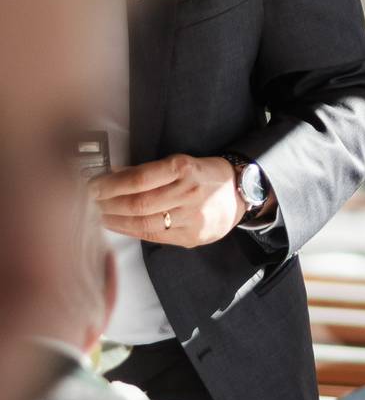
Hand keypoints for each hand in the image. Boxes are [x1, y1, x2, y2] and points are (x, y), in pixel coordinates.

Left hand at [91, 154, 245, 246]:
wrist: (239, 194)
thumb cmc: (205, 175)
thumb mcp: (180, 162)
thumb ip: (147, 170)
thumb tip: (113, 174)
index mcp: (183, 169)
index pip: (138, 179)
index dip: (110, 184)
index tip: (92, 185)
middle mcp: (188, 194)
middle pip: (138, 203)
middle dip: (107, 204)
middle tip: (90, 201)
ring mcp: (191, 218)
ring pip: (144, 223)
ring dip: (115, 220)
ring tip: (99, 214)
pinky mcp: (191, 236)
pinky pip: (154, 236)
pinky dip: (131, 231)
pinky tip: (118, 225)